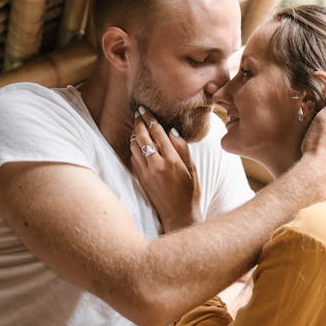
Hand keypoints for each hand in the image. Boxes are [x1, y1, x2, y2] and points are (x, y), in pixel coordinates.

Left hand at [131, 108, 201, 231]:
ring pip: (134, 147)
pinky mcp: (140, 179)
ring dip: (134, 135)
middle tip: (138, 112)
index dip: (151, 119)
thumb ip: (183, 149)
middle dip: (139, 122)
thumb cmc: (190, 193)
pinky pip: (133, 158)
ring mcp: (146, 173)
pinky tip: (137, 145)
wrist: (178, 216)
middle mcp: (157, 165)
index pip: (158, 133)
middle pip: (143, 137)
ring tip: (137, 127)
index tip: (145, 109)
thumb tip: (172, 131)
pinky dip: (134, 149)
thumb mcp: (192, 170)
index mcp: (173, 161)